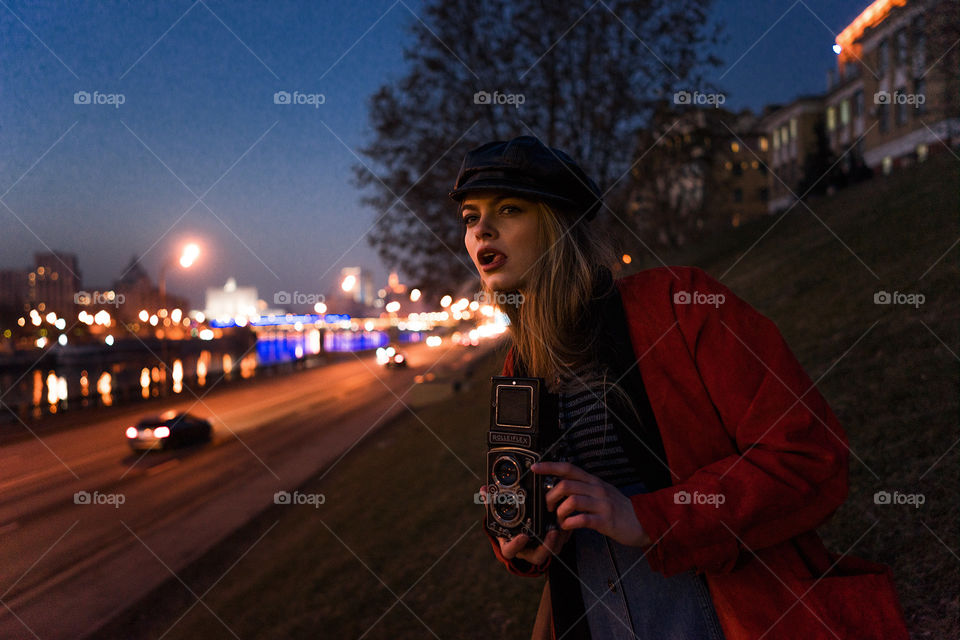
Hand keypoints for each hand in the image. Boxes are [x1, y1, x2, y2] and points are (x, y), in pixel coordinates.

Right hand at [479, 484, 571, 564]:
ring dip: (559, 538)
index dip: (517, 545)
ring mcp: (541, 549)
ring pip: (552, 549)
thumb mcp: (499, 516)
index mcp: (511, 545)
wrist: (520, 535)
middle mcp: (527, 551)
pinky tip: (569, 520)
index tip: (523, 536)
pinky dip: (566, 532)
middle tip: (552, 532)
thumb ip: (492, 504)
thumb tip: (483, 489)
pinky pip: (561, 542)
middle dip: (546, 545)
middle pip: (538, 555)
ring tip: (563, 525)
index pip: (511, 550)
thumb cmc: (509, 526)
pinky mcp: (553, 544)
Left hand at [534, 461, 651, 546]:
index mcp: (593, 481)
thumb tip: (560, 487)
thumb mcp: (602, 492)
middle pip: (566, 484)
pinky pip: (582, 519)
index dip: (550, 466)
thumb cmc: (619, 508)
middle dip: (551, 496)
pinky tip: (568, 527)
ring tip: (559, 519)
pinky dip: (570, 523)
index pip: (568, 468)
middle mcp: (597, 489)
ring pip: (572, 501)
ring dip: (559, 511)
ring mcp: (601, 504)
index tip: (535, 467)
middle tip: (549, 507)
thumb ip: (583, 488)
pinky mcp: (605, 520)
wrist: (643, 521)